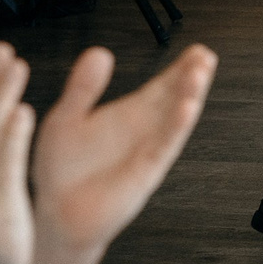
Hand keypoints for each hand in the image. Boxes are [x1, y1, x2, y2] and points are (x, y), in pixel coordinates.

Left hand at [31, 45, 216, 263]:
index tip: (197, 50)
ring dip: (190, 95)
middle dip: (193, 76)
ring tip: (200, 72)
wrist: (57, 213)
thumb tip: (99, 52)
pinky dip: (177, 125)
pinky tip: (187, 106)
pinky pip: (165, 144)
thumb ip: (83, 88)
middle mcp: (146, 129)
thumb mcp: (65, 118)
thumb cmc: (62, 169)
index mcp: (130, 113)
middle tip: (205, 55)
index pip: (163, 85)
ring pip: (176, 118)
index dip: (181, 67)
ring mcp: (149, 149)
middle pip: (177, 97)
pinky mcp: (144, 171)